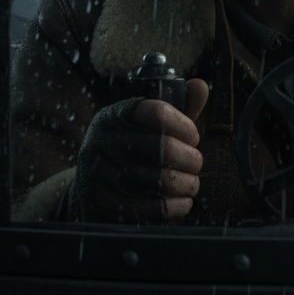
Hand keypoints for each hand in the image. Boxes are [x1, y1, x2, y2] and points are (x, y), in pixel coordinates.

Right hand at [66, 78, 207, 222]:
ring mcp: (101, 177)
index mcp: (114, 117)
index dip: (185, 126)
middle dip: (192, 158)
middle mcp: (102, 143)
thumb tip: (201, 85)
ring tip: (190, 181)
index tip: (192, 136)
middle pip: (165, 148)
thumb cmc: (132, 153)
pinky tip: (181, 200)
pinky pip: (157, 209)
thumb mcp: (149, 127)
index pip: (158, 112)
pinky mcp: (107, 209)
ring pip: (165, 180)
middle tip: (195, 162)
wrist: (92, 194)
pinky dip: (179, 205)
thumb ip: (178, 107)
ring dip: (188, 183)